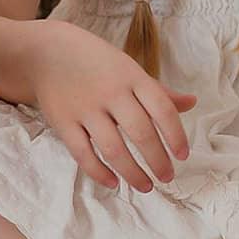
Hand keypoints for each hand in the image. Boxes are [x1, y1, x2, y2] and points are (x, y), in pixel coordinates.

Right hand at [32, 22, 195, 191]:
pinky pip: (83, 154)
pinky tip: (113, 182)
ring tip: (146, 186)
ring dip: (133, 173)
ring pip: (114, 149)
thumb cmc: (95, 62)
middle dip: (158, 161)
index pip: (162, 109)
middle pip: (141, 133)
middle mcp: (110, 92)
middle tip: (167, 177)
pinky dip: (99, 172)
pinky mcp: (63, 121)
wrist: (47, 52)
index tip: (182, 156)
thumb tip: (191, 103)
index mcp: (131, 76)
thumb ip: (158, 90)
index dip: (176, 136)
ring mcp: (85, 108)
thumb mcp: (128, 68)